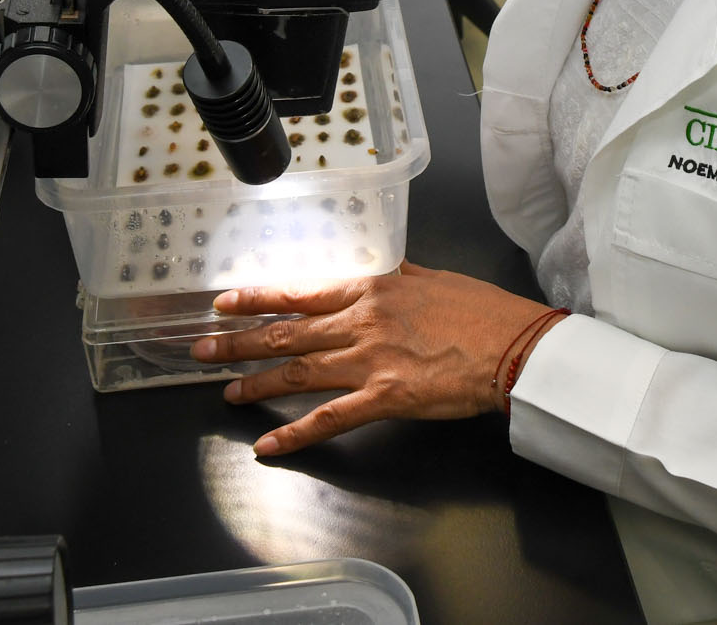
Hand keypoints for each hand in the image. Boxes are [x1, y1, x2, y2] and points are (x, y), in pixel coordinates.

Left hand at [193, 262, 565, 456]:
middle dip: (238, 342)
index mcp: (372, 288)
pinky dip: (294, 434)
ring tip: (226, 391)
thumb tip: (376, 272)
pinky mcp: (383, 398)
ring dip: (255, 383)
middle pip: (286, 334)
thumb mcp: (431, 278)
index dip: (258, 299)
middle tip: (202, 349)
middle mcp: (361, 321)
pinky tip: (269, 445)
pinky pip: (328, 419)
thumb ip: (394, 277)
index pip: (300, 293)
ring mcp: (368, 361)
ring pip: (296, 373)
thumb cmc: (481, 312)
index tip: (226, 302)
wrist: (514, 346)